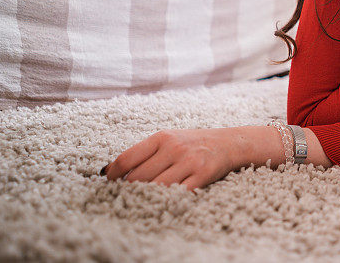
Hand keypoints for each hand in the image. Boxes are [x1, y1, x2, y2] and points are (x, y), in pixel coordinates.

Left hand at [101, 127, 238, 191]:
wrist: (230, 143)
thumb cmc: (194, 143)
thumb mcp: (170, 139)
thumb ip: (144, 152)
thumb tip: (110, 170)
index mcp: (162, 137)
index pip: (127, 158)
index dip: (114, 174)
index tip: (110, 182)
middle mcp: (175, 147)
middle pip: (139, 177)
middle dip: (130, 189)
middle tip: (127, 194)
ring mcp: (189, 161)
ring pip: (156, 187)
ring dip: (147, 196)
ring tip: (143, 199)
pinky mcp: (202, 175)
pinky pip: (177, 193)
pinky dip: (167, 200)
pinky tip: (163, 201)